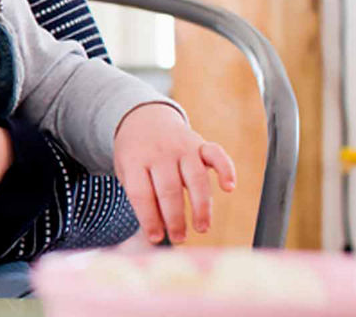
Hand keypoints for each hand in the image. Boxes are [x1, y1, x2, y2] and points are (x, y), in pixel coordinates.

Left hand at [113, 103, 236, 243]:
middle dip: (175, 218)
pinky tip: (229, 188)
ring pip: (195, 177)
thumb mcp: (127, 172)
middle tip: (179, 238)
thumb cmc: (135, 156)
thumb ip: (141, 199)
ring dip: (201, 206)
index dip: (149, 218)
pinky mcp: (200, 143)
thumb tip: (156, 236)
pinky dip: (226, 170)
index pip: (141, 193)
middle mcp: (159, 152)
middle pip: (168, 188)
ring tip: (201, 228)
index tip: (156, 238)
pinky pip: (216, 154)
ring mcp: (181, 146)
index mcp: (134, 160)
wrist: (144, 118)